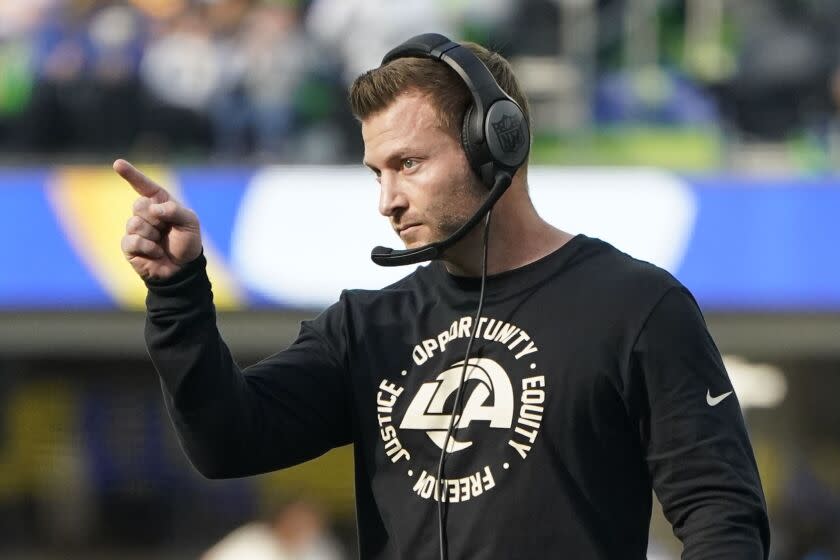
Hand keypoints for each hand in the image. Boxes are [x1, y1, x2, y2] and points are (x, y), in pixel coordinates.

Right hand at [115, 159, 202, 281]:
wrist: (183, 268)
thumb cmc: (187, 242)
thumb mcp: (190, 222)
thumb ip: (174, 210)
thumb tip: (152, 208)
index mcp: (160, 203)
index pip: (144, 186)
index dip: (131, 175)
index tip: (118, 164)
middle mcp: (145, 213)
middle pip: (139, 205)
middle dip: (156, 218)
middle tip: (166, 230)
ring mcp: (135, 229)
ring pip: (135, 223)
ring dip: (152, 234)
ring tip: (161, 243)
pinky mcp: (129, 245)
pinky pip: (133, 240)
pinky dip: (148, 247)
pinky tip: (156, 253)